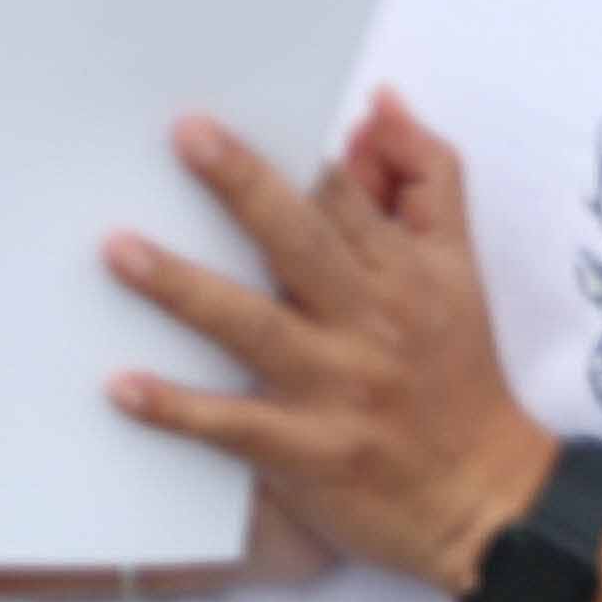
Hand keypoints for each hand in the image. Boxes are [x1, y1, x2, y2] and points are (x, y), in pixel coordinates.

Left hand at [103, 92, 561, 598]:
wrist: (482, 498)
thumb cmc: (459, 368)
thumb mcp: (458, 262)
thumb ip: (427, 173)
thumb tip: (378, 102)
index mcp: (401, 270)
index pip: (344, 195)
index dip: (293, 152)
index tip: (225, 116)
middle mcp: (367, 321)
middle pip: (301, 242)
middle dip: (243, 186)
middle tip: (185, 136)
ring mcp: (336, 388)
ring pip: (255, 328)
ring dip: (184, 288)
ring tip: (120, 249)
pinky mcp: (309, 453)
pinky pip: (236, 428)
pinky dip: (179, 411)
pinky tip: (123, 387)